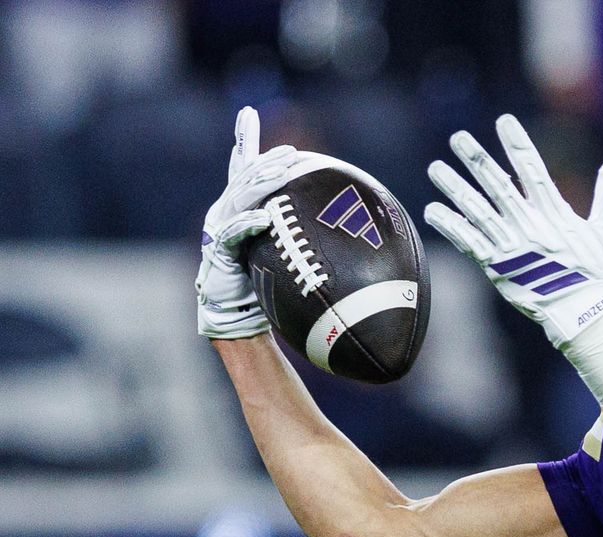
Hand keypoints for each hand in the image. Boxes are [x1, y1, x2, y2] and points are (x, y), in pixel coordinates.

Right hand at [195, 107, 297, 338]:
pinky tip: (264, 217)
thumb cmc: (262, 281)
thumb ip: (297, 231)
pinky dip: (248, 223)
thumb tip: (340, 220)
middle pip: (245, 180)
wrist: (239, 313)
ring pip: (240, 199)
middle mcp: (225, 212)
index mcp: (239, 207)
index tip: (249, 112)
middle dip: (266, 163)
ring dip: (261, 184)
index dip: (244, 139)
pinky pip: (233, 232)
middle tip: (290, 153)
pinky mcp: (218, 250)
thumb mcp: (281, 250)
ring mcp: (219, 230)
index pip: (243, 168)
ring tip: (281, 172)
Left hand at [424, 114, 602, 347]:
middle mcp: (530, 226)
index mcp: (555, 214)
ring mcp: (511, 246)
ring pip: (478, 211)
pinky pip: (469, 243)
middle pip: (498, 186)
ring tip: (436, 168)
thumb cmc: (593, 273)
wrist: (580, 313)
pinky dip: (451, 226)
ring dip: (455, 188)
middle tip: (458, 138)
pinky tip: (433, 211)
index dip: (518, 144)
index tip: (504, 121)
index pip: (534, 170)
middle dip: (477, 160)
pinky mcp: (498, 267)